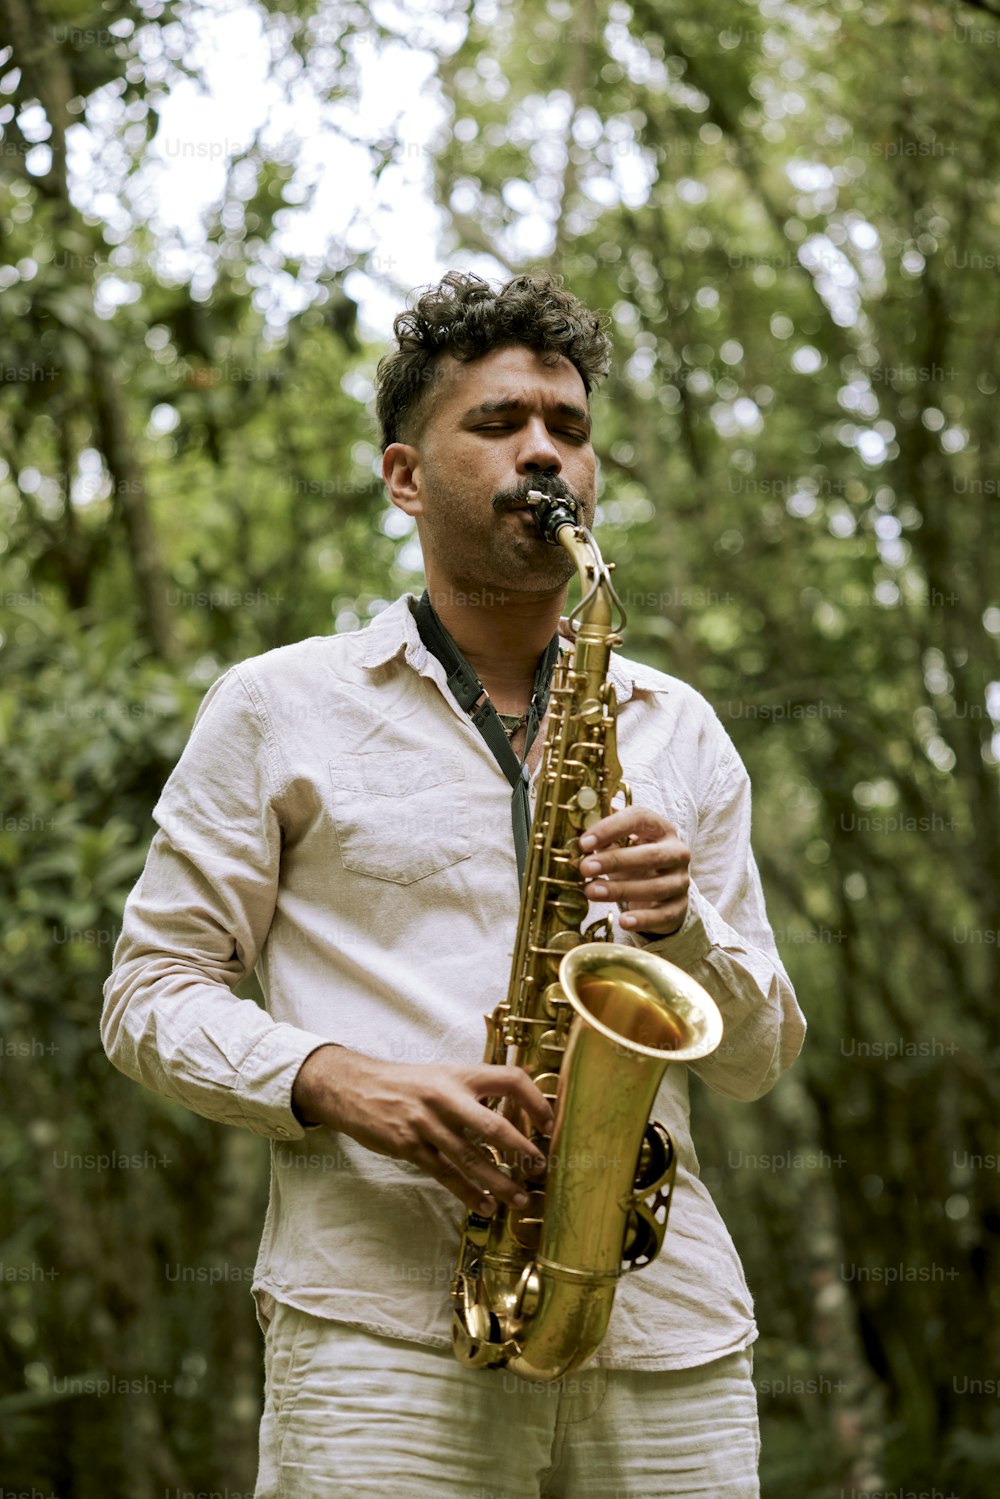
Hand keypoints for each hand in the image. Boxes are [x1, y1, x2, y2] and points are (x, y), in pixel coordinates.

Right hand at [291, 1045, 553, 1216]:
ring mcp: (426, 1123)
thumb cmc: (406, 1083)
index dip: (535, 1100)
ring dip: (498, 1182)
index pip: (510, 1079)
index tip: (549, 1123)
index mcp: (460, 1075)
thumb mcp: (443, 1074)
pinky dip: (467, 1193)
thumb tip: (520, 1093)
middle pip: (493, 1126)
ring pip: (470, 1158)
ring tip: (518, 1200)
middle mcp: (446, 1097)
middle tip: (539, 1167)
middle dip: (521, 1150)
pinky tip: (484, 1205)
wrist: (355, 1087)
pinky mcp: (409, 1146)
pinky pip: (444, 1174)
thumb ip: (476, 1087)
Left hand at [578, 806, 690, 937]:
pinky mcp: (679, 907)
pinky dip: (643, 919)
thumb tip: (578, 845)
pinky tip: (624, 921)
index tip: (584, 843)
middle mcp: (676, 852)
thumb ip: (603, 842)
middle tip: (585, 868)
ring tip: (591, 892)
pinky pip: (663, 915)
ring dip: (620, 890)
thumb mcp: (621, 847)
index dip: (611, 828)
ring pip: (655, 887)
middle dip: (615, 861)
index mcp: (660, 828)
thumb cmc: (635, 862)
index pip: (639, 819)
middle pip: (650, 855)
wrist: (661, 891)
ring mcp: (680, 881)